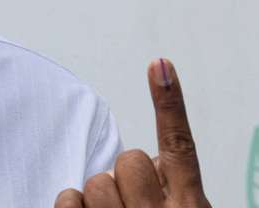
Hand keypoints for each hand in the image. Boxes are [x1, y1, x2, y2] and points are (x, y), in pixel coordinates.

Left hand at [55, 59, 210, 206]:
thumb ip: (169, 185)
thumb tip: (143, 161)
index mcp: (189, 206)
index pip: (180, 146)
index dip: (169, 103)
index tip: (160, 66)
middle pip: (130, 160)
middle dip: (125, 179)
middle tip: (132, 205)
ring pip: (98, 182)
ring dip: (99, 199)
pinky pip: (69, 200)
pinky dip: (72, 207)